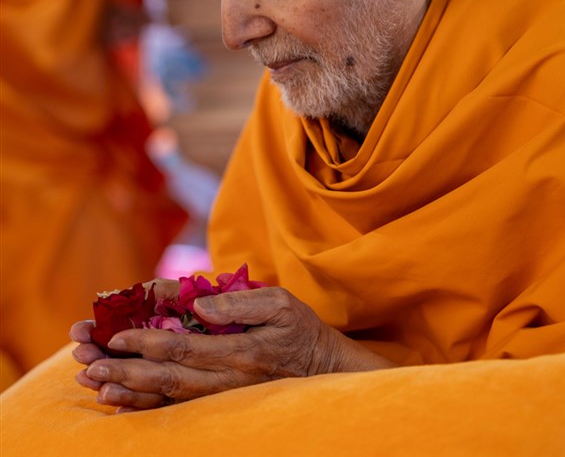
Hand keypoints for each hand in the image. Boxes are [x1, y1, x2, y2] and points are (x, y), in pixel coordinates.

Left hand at [82, 286, 394, 410]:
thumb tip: (201, 304)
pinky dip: (148, 409)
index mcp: (240, 353)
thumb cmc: (301, 330)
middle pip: (167, 378)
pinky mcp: (221, 404)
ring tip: (95, 387)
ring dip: (129, 392)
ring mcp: (223, 398)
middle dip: (125, 370)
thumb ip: (240, 303)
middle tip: (88, 364)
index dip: (147, 341)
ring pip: (168, 399)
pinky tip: (122, 407)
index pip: (184, 347)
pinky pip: (179, 411)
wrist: (325, 372)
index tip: (116, 334)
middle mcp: (227, 381)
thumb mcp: (281, 302)